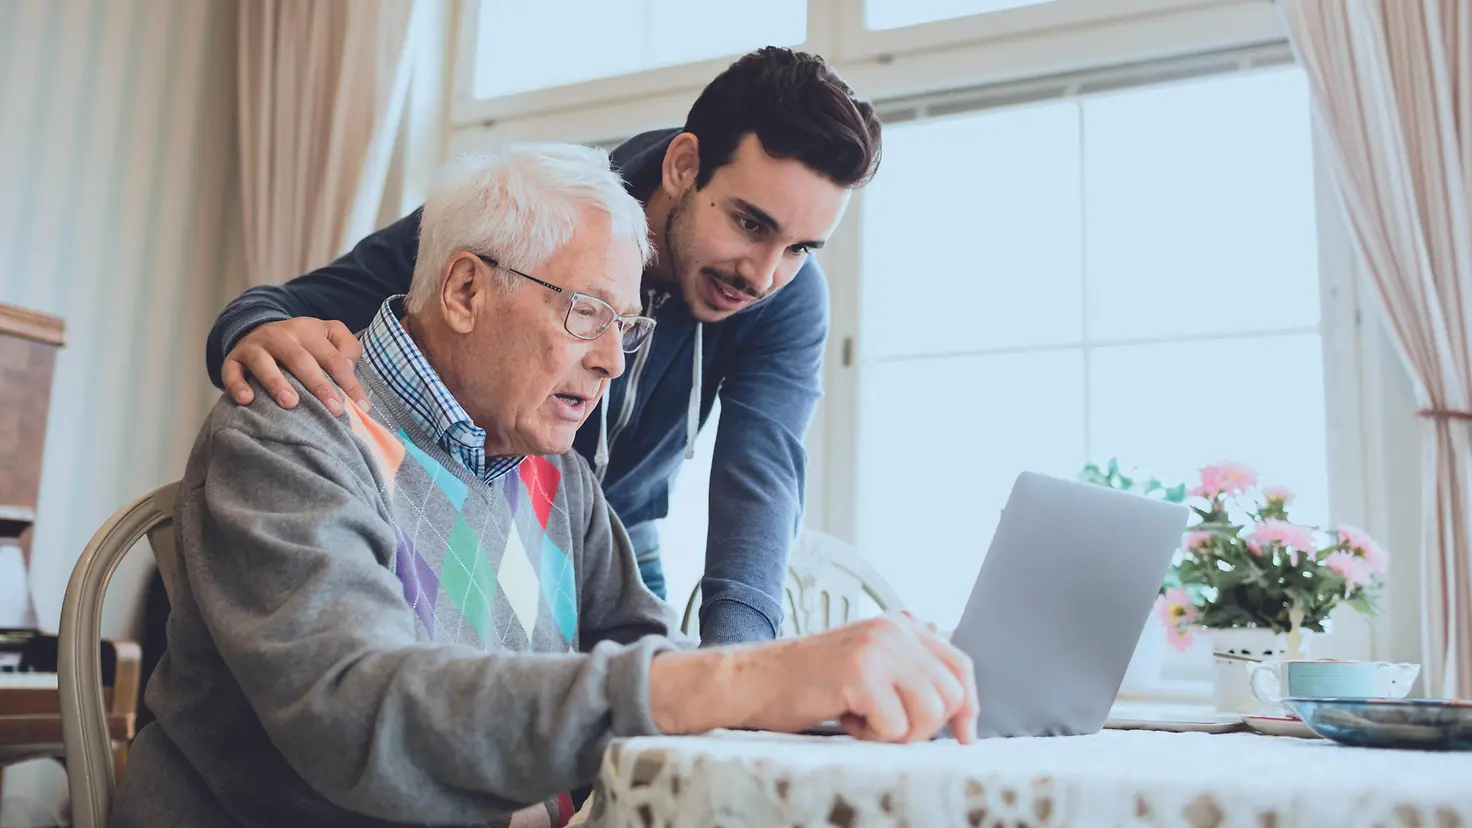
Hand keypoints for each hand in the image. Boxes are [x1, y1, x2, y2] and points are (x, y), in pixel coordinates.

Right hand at [221, 318, 366, 414]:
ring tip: (291, 403)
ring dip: (276, 382)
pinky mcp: (233, 359)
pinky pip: (231, 372)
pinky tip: (247, 400)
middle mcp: (280, 335)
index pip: (333, 358)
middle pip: (301, 360)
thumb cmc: (304, 342)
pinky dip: (237, 385)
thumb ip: (347, 347)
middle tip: (334, 409)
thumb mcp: (329, 334)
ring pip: (264, 363)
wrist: (259, 330)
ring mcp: (254, 346)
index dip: (349, 382)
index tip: (363, 406)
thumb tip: (350, 368)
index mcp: (307, 330)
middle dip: (319, 385)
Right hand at [651, 613, 978, 743]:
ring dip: (896, 733)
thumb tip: (960, 709)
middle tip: (882, 725)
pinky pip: (895, 726)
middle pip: (950, 695)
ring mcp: (878, 647)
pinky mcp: (861, 671)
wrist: (753, 682)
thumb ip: (908, 671)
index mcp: (899, 625)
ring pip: (929, 714)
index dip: (967, 705)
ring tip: (861, 719)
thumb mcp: (868, 666)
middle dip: (923, 727)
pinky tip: (844, 718)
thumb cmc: (807, 684)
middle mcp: (893, 629)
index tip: (965, 734)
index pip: (959, 665)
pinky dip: (871, 737)